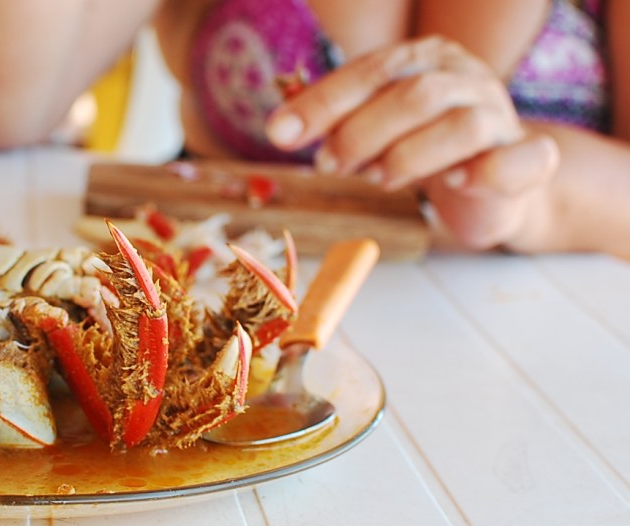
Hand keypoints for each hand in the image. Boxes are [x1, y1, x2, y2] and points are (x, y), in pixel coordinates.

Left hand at [265, 36, 559, 248]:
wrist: (494, 186)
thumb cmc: (420, 148)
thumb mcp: (373, 127)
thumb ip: (334, 119)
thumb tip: (281, 125)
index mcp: (425, 59)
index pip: (371, 71)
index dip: (322, 103)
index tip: (278, 134)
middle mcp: (466, 78)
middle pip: (414, 94)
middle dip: (360, 133)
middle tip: (329, 165)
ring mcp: (501, 117)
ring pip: (460, 125)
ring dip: (408, 156)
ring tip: (379, 179)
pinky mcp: (527, 160)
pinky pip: (515, 160)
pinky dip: (482, 173)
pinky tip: (453, 183)